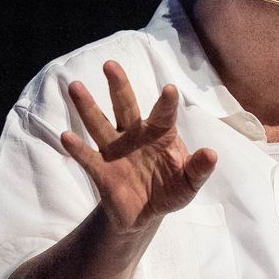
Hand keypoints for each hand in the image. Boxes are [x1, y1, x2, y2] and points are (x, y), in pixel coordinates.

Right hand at [60, 61, 217, 234]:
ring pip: (100, 124)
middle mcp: (135, 135)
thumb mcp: (189, 184)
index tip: (169, 89)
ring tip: (75, 86)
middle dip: (118, 86)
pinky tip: (67, 136)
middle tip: (110, 64)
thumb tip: (212, 154)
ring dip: (87, 106)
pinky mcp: (100, 170)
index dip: (166, 103)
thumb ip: (198, 169)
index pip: (163, 114)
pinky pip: (87, 157)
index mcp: (160, 134)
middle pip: (125, 106)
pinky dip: (77, 148)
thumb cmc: (171, 190)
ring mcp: (115, 150)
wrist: (145, 215)